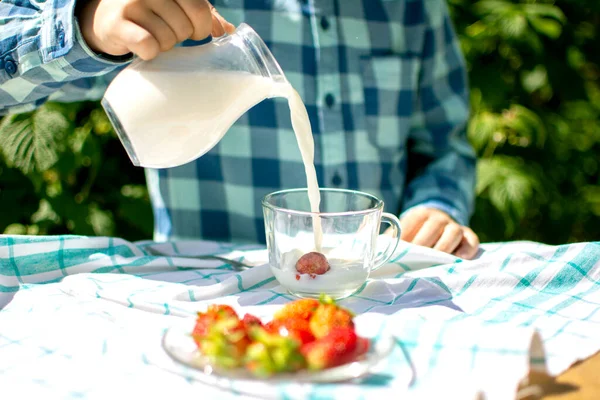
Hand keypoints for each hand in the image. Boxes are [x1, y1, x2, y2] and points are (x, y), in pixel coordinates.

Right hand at [77, 0, 234, 59]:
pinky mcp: (118, 24)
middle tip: (167, 33)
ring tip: (153, 38)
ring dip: (164, 46)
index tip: (196, 32)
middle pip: (185, 28)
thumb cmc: (152, 13)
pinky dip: (150, 52)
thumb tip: (229, 31)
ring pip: (167, 39)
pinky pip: (147, 45)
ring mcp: (132, 4)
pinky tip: (145, 49)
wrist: (107, 18)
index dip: (202, 27)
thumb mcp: (178, 7)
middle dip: (180, 37)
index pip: (201, 9)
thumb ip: (204, 14)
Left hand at [394, 207, 479, 258]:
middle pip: (433, 227)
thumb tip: (375, 250)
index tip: (400, 253)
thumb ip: (392, 239)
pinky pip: (472, 240)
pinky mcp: (468, 236)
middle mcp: (438, 217)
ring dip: (444, 248)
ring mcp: (454, 225)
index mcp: (419, 214)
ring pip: (453, 232)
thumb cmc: (416, 235)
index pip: (413, 222)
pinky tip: (459, 259)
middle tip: (415, 261)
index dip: (406, 238)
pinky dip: (467, 249)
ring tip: (435, 262)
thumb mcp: (403, 233)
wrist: (438, 227)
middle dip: (423, 245)